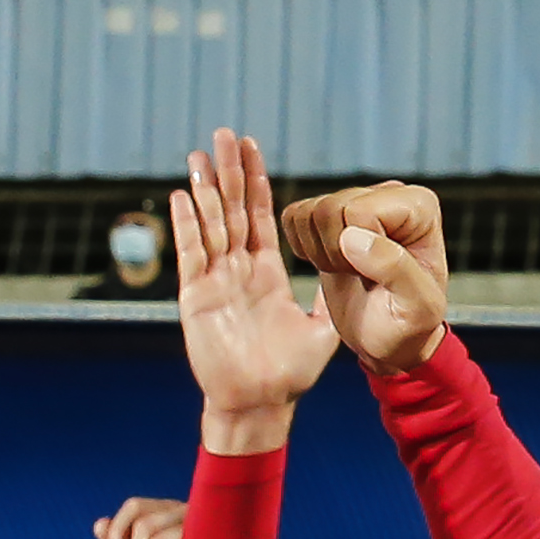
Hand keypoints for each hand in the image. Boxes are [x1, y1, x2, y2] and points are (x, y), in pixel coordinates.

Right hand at [174, 127, 336, 449]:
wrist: (260, 405)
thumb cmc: (290, 374)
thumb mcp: (324, 329)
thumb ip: (332, 298)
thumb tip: (357, 269)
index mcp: (266, 272)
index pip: (259, 215)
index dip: (255, 181)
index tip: (252, 147)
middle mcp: (237, 270)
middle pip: (231, 209)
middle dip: (229, 171)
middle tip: (224, 133)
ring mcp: (215, 281)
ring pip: (209, 224)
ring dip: (205, 188)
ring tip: (200, 153)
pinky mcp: (196, 298)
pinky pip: (191, 254)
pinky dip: (187, 225)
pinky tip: (183, 195)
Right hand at [277, 182, 449, 375]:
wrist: (388, 338)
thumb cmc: (408, 323)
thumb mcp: (416, 306)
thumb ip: (394, 268)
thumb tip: (352, 237)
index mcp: (419, 207)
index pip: (359, 211)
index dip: (356, 250)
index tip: (376, 275)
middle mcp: (390, 195)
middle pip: (329, 207)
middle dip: (335, 253)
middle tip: (359, 276)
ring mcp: (358, 200)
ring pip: (309, 212)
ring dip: (320, 252)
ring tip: (348, 271)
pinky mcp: (330, 212)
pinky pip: (295, 216)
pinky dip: (303, 247)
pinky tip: (331, 263)